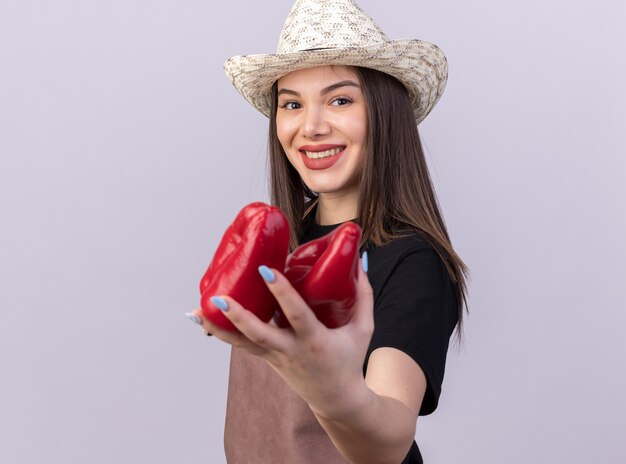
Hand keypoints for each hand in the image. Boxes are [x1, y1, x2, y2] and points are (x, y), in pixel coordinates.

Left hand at [187, 256, 373, 419]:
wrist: (336, 399)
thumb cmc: (350, 360)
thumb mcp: (364, 329)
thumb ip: (363, 295)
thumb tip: (360, 261)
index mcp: (315, 341)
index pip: (296, 314)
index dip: (281, 293)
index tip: (266, 270)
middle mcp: (291, 350)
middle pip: (259, 334)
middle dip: (238, 316)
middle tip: (219, 298)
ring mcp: (275, 357)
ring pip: (242, 343)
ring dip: (218, 328)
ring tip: (196, 312)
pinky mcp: (266, 358)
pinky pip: (241, 345)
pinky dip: (221, 333)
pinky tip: (201, 320)